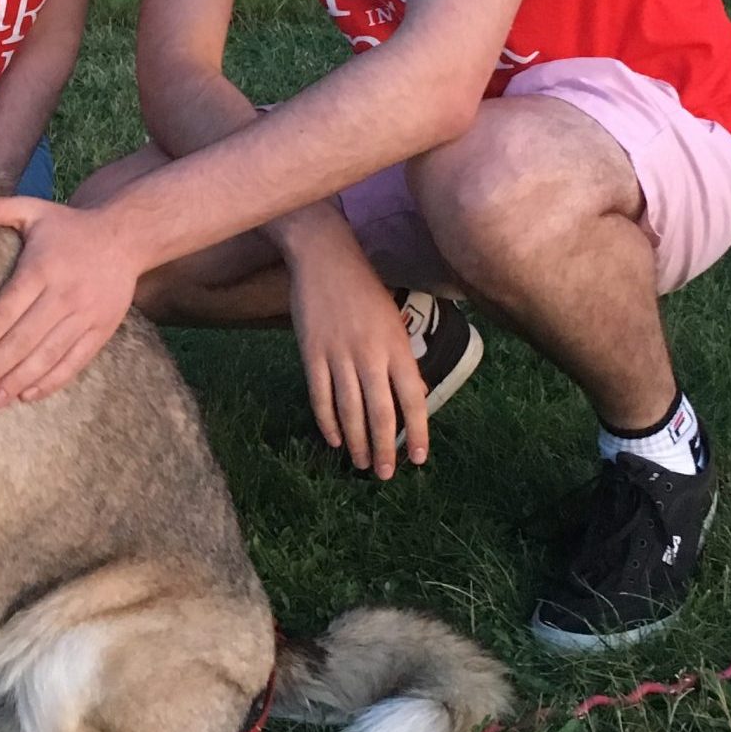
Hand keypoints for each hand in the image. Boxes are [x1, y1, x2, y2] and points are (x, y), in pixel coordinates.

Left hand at [0, 198, 139, 408]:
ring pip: (45, 357)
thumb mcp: (34, 209)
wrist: (128, 235)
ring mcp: (84, 316)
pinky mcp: (101, 330)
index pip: (4, 314)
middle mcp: (62, 296)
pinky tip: (27, 395)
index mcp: (40, 269)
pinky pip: (73, 362)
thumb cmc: (72, 226)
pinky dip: (50, 382)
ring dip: (16, 384)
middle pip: (21, 342)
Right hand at [287, 250, 429, 479]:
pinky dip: (327, 422)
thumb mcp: (392, 321)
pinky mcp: (311, 354)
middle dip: (384, 448)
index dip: (417, 432)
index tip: (418, 458)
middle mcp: (370, 355)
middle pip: (380, 414)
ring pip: (350, 411)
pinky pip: (320, 397)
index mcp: (397, 346)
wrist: (325, 257)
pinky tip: (333, 439)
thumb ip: (399, 357)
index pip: (413, 399)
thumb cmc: (364, 288)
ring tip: (361, 464)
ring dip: (356, 442)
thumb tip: (409, 396)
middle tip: (385, 473)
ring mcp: (338, 356)